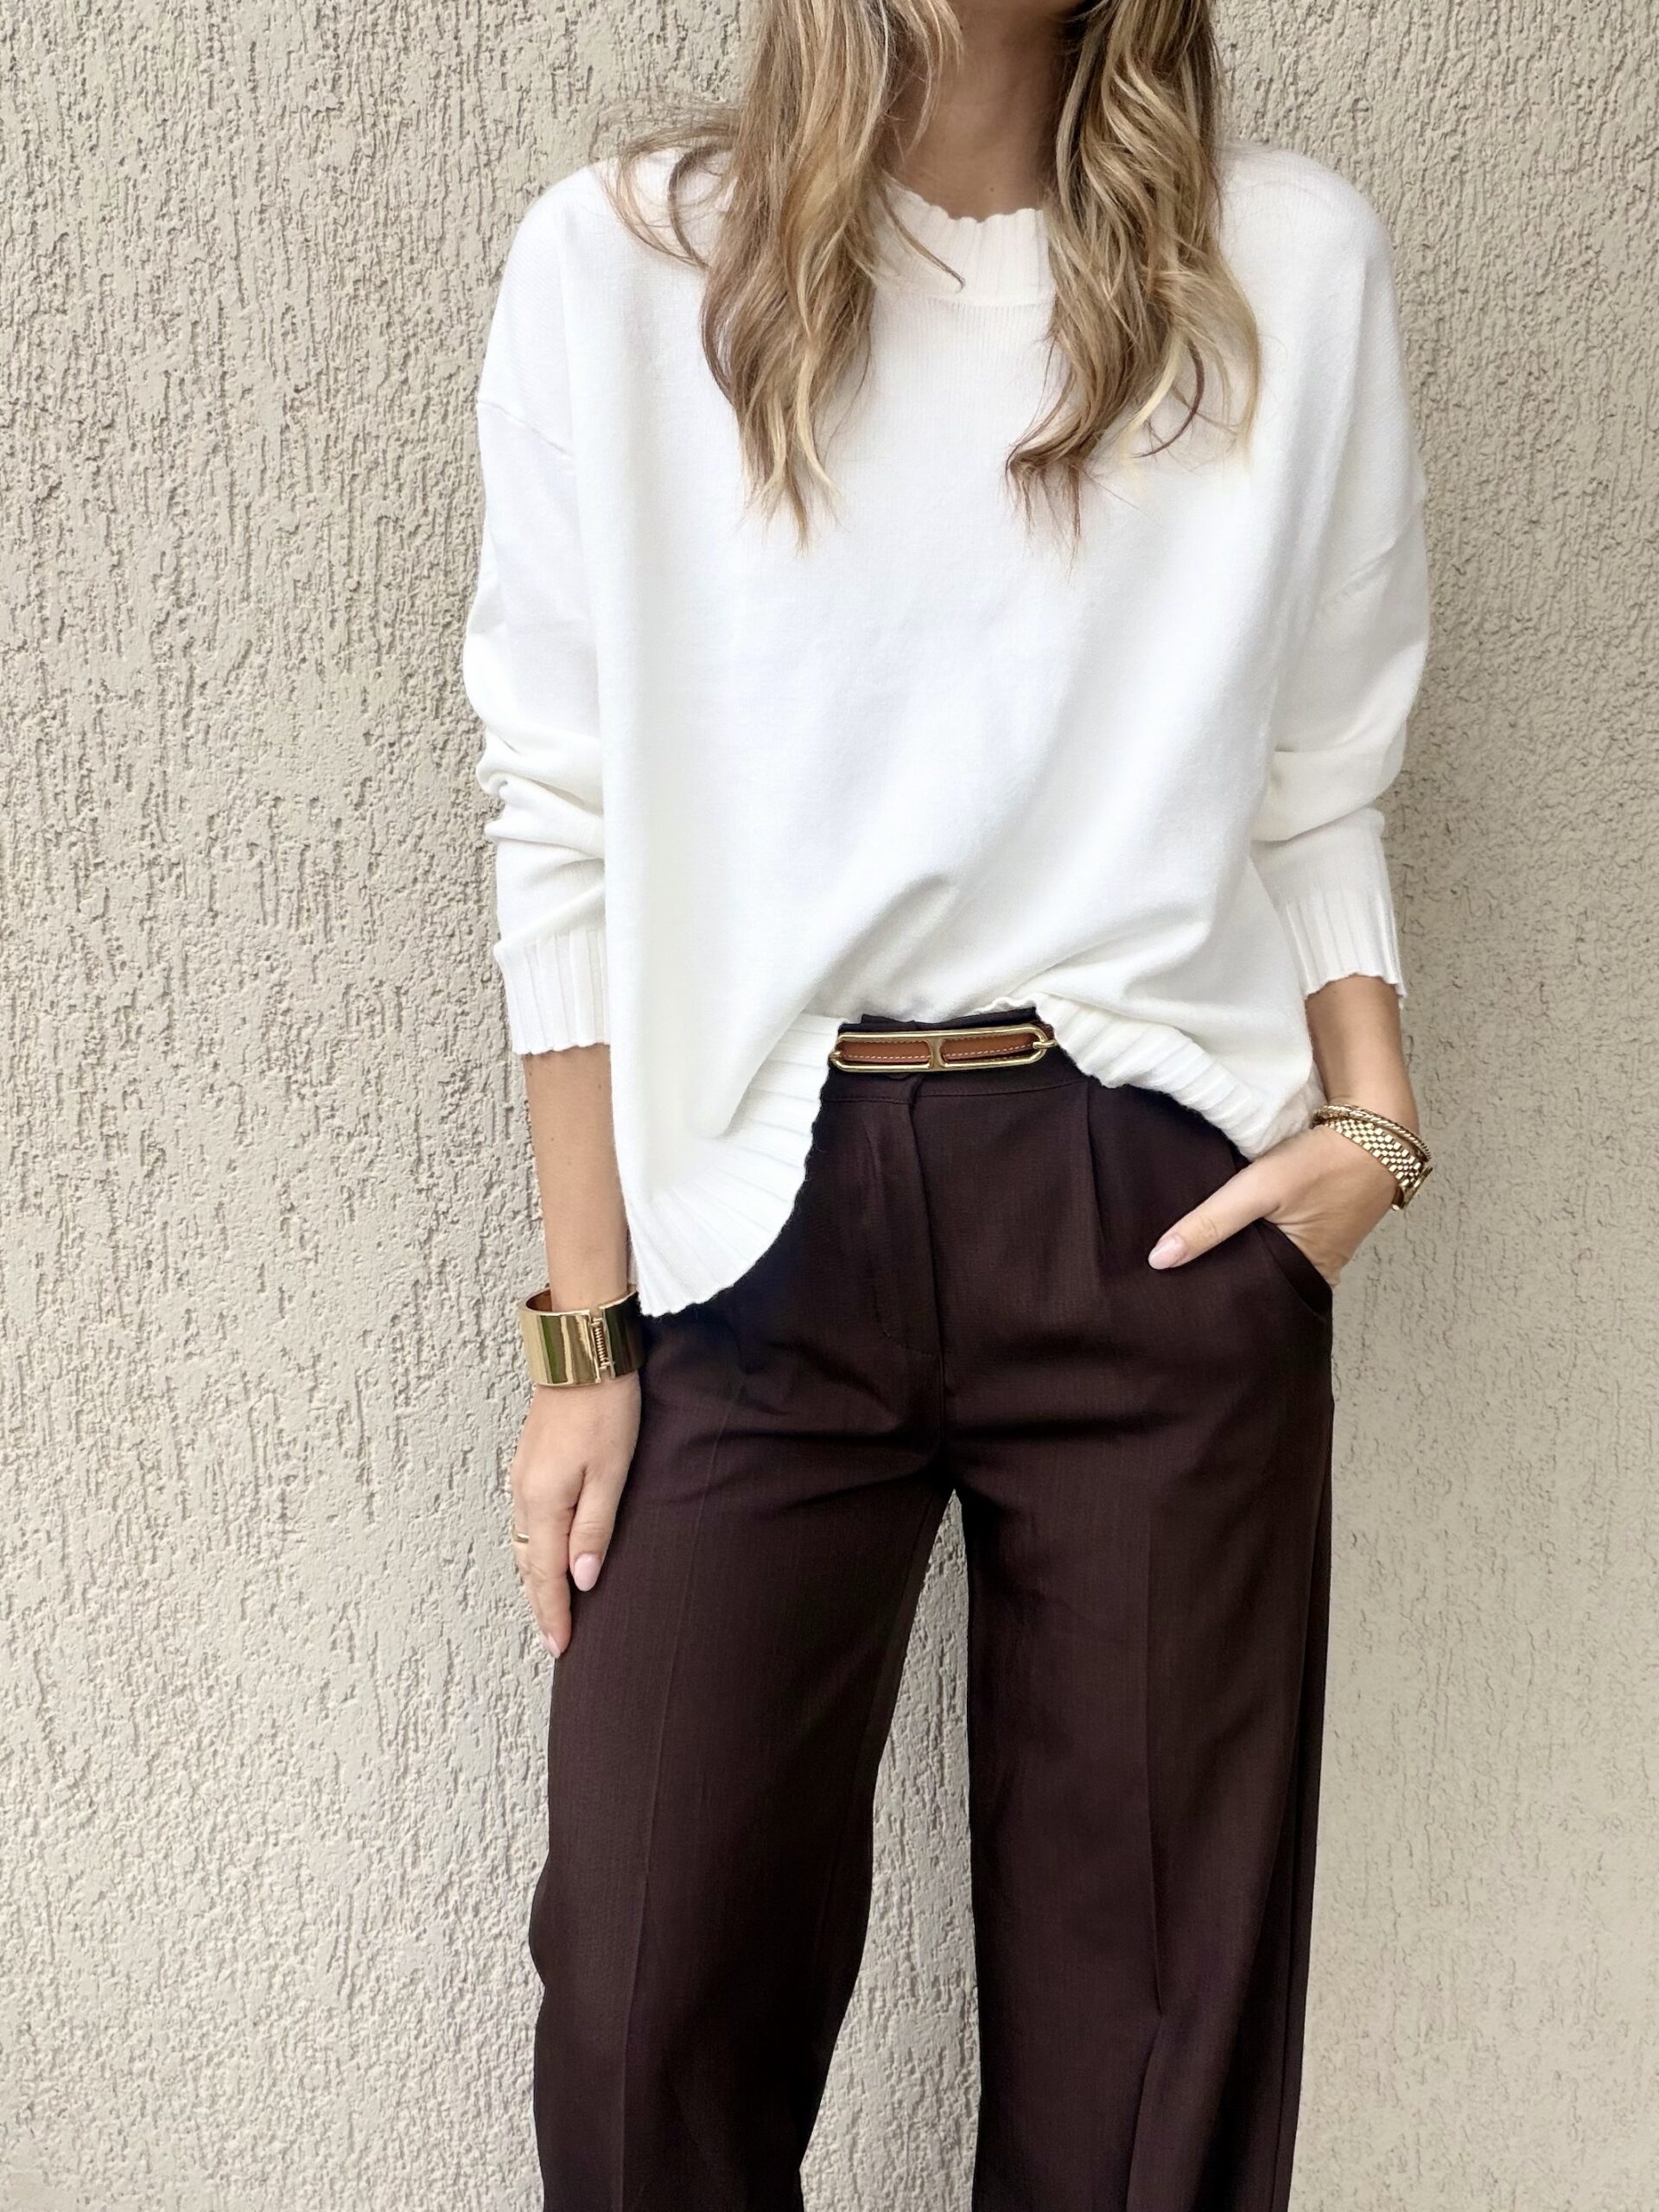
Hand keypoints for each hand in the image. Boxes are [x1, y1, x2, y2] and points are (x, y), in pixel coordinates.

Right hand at [509, 1373, 640, 1656]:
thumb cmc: (606, 1409)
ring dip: (536, 1579)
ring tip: (551, 1607)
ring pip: (524, 1544)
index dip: (554, 1614)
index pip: (547, 1575)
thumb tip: (583, 1580)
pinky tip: (547, 1553)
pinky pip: (526, 1521)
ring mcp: (522, 1477)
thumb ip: (596, 1529)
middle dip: (540, 1604)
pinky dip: (534, 1549)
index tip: (560, 1647)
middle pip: (529, 1565)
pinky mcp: (529, 1463)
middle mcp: (524, 1494)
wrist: (584, 1354)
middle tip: (556, 1639)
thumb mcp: (612, 1473)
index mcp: (544, 1502)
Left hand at [1147, 1122, 1400, 1286]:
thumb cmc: (1322, 1163)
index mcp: (1304, 1278)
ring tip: (1189, 1260)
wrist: (1375, 1129)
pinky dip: (1253, 1237)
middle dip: (1220, 1279)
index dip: (1213, 1297)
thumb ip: (1211, 1223)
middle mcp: (1313, 1274)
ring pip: (1264, 1261)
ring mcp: (1318, 1251)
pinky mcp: (1316, 1228)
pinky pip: (1276, 1241)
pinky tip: (1223, 1233)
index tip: (1175, 1299)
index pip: (1247, 1301)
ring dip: (1235, 1256)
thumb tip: (1159, 1260)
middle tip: (1171, 1281)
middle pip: (1254, 1283)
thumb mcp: (1260, 1188)